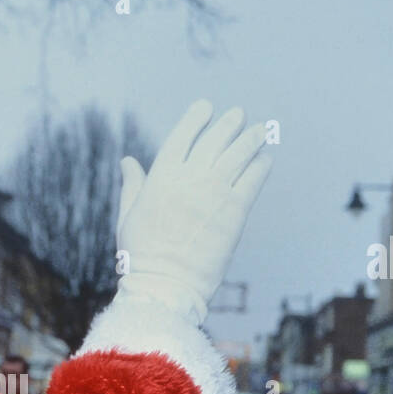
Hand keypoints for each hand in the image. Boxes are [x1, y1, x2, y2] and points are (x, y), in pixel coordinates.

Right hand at [115, 101, 271, 325]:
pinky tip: (264, 160)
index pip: (183, 134)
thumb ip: (132, 184)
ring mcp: (215, 192)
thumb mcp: (128, 215)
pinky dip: (260, 166)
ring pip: (239, 153)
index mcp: (161, 176)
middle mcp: (190, 178)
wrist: (165, 285)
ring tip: (259, 130)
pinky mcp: (236, 211)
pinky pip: (253, 179)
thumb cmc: (141, 254)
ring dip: (251, 138)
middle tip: (239, 117)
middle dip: (229, 124)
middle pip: (216, 139)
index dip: (197, 117)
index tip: (206, 108)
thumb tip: (128, 161)